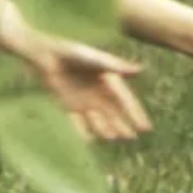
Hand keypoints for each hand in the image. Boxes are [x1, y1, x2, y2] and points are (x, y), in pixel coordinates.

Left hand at [28, 39, 151, 140]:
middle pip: (114, 114)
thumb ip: (116, 66)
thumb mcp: (96, 59)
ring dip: (105, 129)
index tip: (145, 128)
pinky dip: (83, 131)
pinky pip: (78, 122)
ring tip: (112, 137)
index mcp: (110, 81)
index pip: (126, 101)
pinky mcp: (70, 106)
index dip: (136, 114)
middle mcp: (100, 94)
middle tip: (131, 138)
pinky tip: (88, 140)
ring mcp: (85, 101)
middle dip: (123, 125)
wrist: (46, 56)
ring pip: (99, 120)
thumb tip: (140, 70)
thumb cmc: (73, 53)